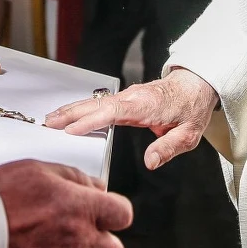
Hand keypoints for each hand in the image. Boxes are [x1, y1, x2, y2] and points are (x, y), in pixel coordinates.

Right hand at [46, 68, 217, 170]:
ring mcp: (128, 96)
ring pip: (96, 102)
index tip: (72, 130)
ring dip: (72, 109)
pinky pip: (100, 102)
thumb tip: (150, 162)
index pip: (113, 112)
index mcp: (146, 106)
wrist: (197, 85)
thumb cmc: (192, 109)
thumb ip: (168, 148)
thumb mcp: (188, 134)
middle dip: (72, 113)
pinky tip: (69, 113)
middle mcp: (132, 97)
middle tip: (49, 123)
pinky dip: (82, 107)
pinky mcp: (126, 98)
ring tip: (51, 118)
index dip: (91, 121)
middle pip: (97, 104)